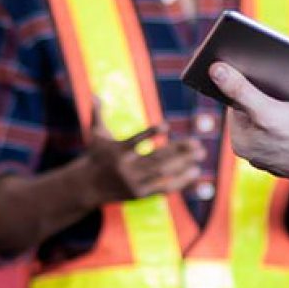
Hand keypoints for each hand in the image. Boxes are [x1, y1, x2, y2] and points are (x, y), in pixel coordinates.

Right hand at [78, 101, 205, 204]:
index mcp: (117, 151)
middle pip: (156, 158)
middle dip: (178, 150)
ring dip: (184, 164)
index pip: (135, 141)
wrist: (88, 186)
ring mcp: (134, 182)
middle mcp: (126, 167)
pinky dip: (180, 181)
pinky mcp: (140, 194)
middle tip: (197, 143)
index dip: (150, 133)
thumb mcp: (95, 134)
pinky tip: (194, 173)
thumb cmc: (96, 155)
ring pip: (163, 173)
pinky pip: (163, 188)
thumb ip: (97, 113)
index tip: (166, 126)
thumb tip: (95, 93)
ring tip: (200, 155)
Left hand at [211, 62, 288, 186]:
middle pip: (253, 114)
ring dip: (281, 112)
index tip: (261, 78)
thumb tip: (215, 71)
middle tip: (284, 93)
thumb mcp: (267, 108)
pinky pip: (286, 135)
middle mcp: (252, 153)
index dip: (249, 88)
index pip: (235, 104)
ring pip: (271, 124)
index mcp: (240, 142)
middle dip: (266, 100)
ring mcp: (271, 158)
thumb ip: (240, 90)